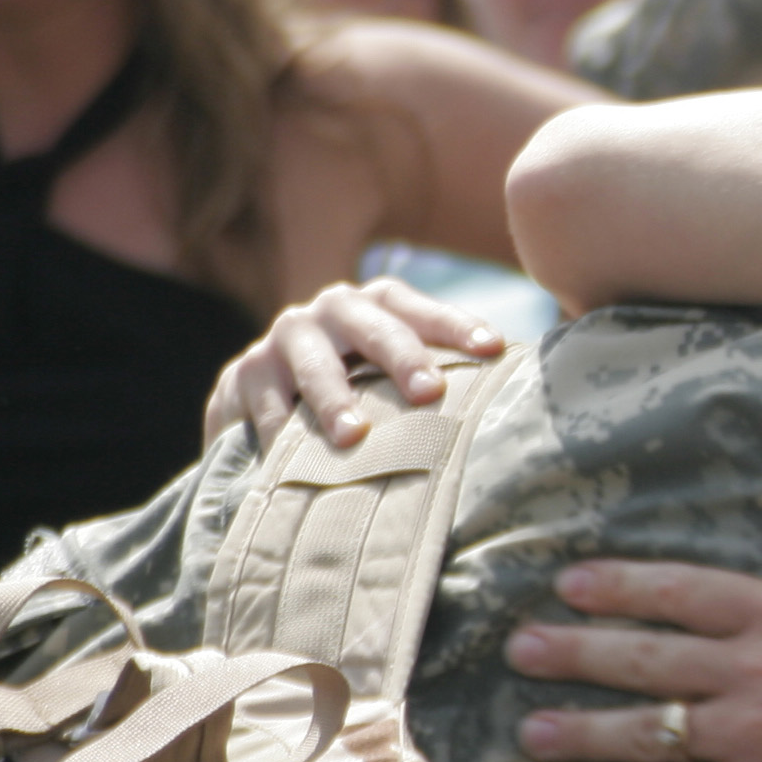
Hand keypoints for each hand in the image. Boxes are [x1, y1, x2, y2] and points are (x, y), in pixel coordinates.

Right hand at [206, 276, 507, 448]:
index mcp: (375, 304)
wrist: (259, 400)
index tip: (493, 349)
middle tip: (430, 393)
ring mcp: (283, 339)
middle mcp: (329, 312)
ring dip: (335, 399)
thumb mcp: (389, 371)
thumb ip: (438, 373)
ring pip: (315, 365)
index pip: (419, 308)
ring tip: (357, 436)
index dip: (456, 325)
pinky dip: (282, 432)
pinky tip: (294, 457)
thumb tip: (518, 390)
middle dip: (403, 357)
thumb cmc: (355, 386)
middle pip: (372, 327)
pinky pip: (266, 404)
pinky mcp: (243, 374)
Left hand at [509, 514, 761, 761]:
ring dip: (586, 733)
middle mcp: (754, 670)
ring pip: (651, 731)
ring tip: (532, 735)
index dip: (624, 584)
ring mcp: (754, 735)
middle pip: (647, 658)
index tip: (572, 582)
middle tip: (521, 650)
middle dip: (577, 653)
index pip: (685, 591)